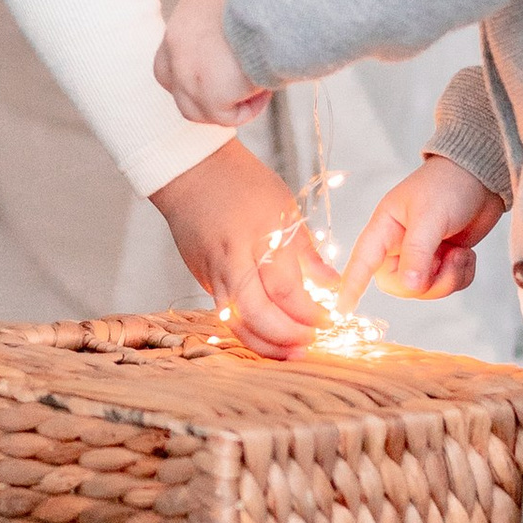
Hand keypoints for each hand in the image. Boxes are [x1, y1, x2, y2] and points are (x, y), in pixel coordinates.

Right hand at [152, 136, 321, 357]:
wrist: (189, 170)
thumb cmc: (240, 181)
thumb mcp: (284, 207)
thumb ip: (307, 252)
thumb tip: (333, 284)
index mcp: (259, 236)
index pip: (286, 290)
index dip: (310, 313)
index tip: (329, 320)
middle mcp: (233, 259)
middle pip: (258, 314)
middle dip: (288, 336)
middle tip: (312, 341)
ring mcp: (212, 272)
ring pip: (237, 324)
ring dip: (266, 344)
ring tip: (293, 351)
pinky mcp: (202, 279)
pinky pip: (226, 315)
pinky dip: (248, 331)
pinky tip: (269, 336)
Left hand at [155, 0, 265, 127]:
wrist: (286, 12)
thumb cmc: (276, 10)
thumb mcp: (241, 13)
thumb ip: (225, 35)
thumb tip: (232, 62)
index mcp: (188, 14)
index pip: (171, 53)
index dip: (192, 71)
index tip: (219, 76)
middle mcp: (177, 39)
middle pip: (172, 83)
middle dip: (199, 94)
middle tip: (233, 93)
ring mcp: (187, 69)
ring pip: (195, 108)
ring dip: (227, 106)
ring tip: (260, 89)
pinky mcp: (208, 93)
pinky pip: (224, 117)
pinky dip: (247, 111)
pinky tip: (266, 92)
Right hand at [340, 152, 504, 305]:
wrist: (482, 176)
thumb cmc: (448, 184)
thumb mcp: (430, 216)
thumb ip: (418, 252)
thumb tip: (410, 286)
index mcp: (385, 228)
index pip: (362, 261)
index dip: (351, 285)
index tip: (341, 310)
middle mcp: (399, 245)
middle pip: (400, 285)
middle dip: (427, 282)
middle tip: (447, 260)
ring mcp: (422, 255)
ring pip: (426, 290)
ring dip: (448, 278)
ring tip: (460, 253)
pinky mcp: (444, 261)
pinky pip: (447, 286)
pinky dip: (461, 275)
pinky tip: (466, 254)